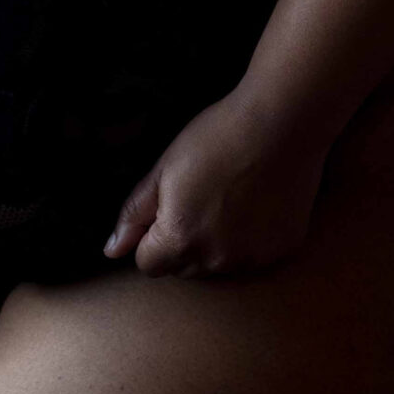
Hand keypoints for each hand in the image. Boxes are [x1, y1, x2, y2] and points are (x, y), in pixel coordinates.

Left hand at [103, 91, 328, 278]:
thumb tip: (112, 250)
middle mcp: (215, 261)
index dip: (150, 238)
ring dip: (214, 245)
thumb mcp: (162, 170)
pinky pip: (252, 258)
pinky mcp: (281, 251)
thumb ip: (134, 215)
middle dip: (181, 243)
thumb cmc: (215, 139)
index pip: (148, 265)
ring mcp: (252, 260)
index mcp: (178, 242)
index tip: (166, 209)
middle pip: (183, 268)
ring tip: (227, 200)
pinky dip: (248, 241)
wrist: (281, 124)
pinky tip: (254, 206)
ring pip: (218, 266)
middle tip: (197, 199)